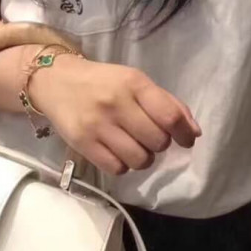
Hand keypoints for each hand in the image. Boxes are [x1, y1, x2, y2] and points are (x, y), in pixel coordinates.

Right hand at [30, 56, 200, 175]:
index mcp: (134, 83)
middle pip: (158, 142)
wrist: (56, 82)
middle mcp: (116, 103)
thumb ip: (167, 103)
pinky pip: (117, 168)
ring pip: (140, 159)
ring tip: (133, 146)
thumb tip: (194, 132)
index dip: (184, 134)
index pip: (169, 116)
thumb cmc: (103, 83)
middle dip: (159, 144)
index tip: (186, 140)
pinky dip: (123, 165)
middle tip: (148, 137)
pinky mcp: (82, 144)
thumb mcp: (135, 82)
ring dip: (143, 158)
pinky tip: (117, 152)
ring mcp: (98, 125)